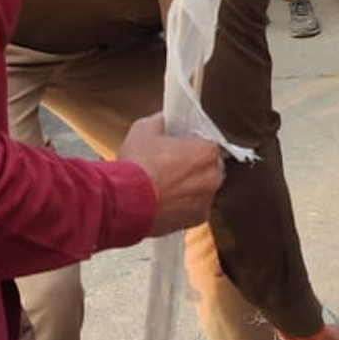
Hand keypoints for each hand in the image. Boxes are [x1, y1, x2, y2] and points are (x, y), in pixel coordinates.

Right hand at [116, 114, 224, 237]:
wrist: (125, 202)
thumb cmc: (137, 168)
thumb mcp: (143, 129)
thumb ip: (160, 121)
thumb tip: (163, 120)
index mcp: (206, 151)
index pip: (208, 143)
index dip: (192, 144)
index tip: (181, 147)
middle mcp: (212, 176)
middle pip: (208, 167)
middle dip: (192, 166)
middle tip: (170, 165)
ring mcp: (206, 199)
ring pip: (202, 189)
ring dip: (189, 186)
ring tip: (165, 185)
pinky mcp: (197, 219)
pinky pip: (194, 207)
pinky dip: (183, 205)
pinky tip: (165, 200)